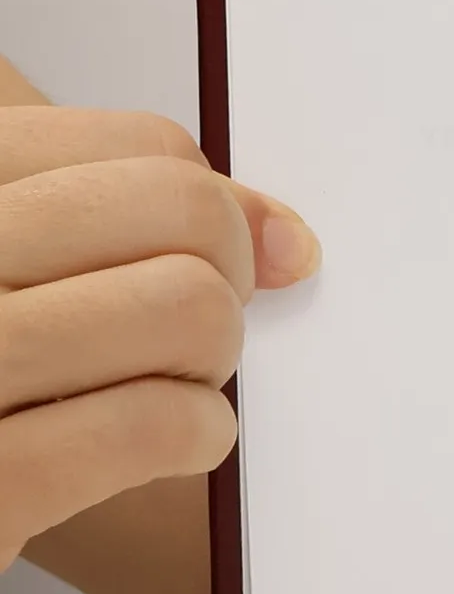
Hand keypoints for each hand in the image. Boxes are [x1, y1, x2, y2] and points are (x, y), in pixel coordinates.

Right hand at [0, 101, 319, 574]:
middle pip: (188, 212)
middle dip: (231, 278)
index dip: (220, 208)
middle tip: (198, 331)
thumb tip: (285, 240)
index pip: (149, 149)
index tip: (235, 251)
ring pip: (192, 309)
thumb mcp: (31, 262)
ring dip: (212, 362)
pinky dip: (198, 434)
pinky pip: (157, 423)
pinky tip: (172, 445)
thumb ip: (130, 220)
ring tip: (168, 388)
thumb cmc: (1, 377)